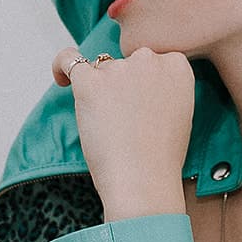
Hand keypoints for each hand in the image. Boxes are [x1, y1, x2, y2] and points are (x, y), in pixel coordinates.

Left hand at [52, 46, 194, 221]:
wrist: (143, 181)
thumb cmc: (161, 157)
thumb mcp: (180, 113)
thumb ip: (163, 89)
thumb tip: (137, 85)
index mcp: (177, 66)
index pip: (155, 60)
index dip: (146, 83)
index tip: (144, 104)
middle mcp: (149, 60)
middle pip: (128, 62)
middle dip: (124, 85)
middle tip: (126, 121)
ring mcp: (119, 68)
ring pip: (102, 70)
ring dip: (100, 90)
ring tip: (106, 126)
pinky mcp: (90, 82)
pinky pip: (69, 60)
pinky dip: (61, 67)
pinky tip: (62, 80)